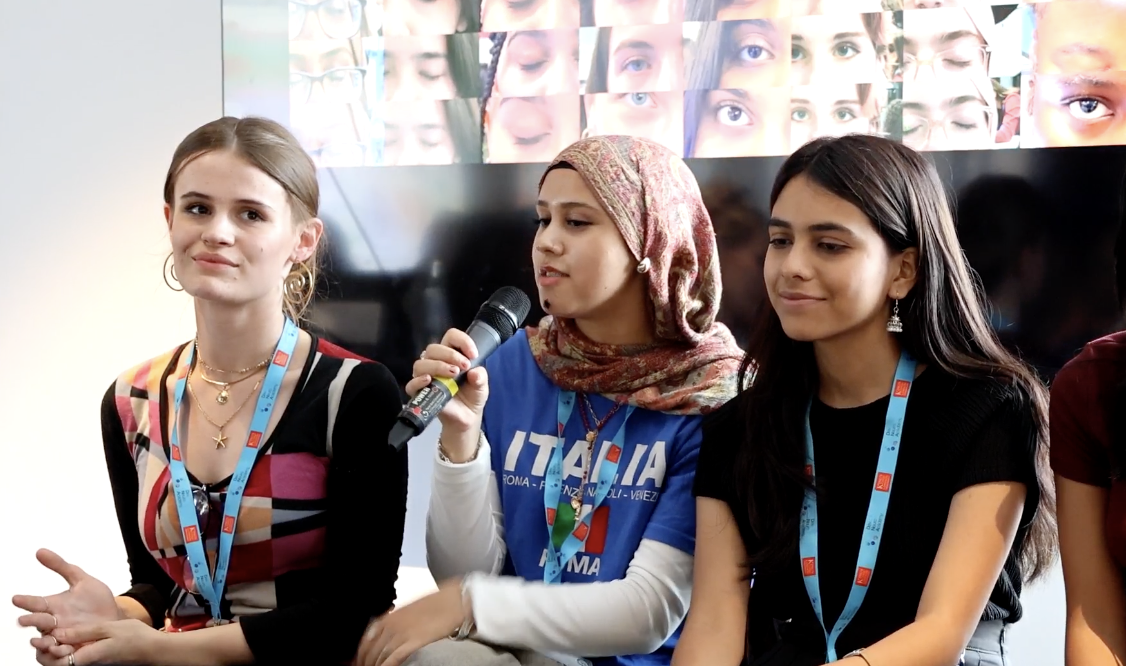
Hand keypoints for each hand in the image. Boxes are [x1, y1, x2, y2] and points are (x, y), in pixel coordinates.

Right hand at [13, 549, 121, 660]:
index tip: (16, 598)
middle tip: (26, 619)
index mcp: (53, 606)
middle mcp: (53, 623)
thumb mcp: (82, 581)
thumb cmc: (96, 602)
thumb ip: (61, 566)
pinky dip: (57, 655)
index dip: (25, 601)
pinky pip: (56, 658)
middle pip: (37, 623)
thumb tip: (39, 551)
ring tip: (48, 639)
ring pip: (42, 644)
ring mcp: (60, 638)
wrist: (116, 620)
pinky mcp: (69, 652)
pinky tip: (64, 649)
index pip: (35, 603)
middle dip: (31, 621)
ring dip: (42, 642)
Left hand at [54, 619, 162, 664]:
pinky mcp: (96, 658)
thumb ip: (83, 632)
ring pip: (67, 659)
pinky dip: (70, 648)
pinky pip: (77, 656)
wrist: (154, 649)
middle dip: (48, 652)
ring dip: (58, 650)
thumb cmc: (136, 638)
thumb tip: (59, 633)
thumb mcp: (109, 628)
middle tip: (44, 638)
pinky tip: (71, 637)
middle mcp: (88, 662)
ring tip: (56, 636)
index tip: (39, 637)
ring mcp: (92, 661)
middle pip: (59, 663)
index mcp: (88, 655)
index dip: (45, 651)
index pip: (57, 661)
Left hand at [356, 579, 468, 665]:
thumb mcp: (411, 611)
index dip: (360, 655)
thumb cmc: (438, 604)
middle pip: (370, 651)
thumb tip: (388, 634)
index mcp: (389, 617)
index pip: (365, 641)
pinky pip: (393, 660)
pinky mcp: (413, 642)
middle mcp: (392, 625)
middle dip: (366, 663)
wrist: (457, 599)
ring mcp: (401, 633)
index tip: (359, 663)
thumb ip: (397, 622)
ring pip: (379, 657)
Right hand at [406, 329, 489, 451]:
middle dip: (450, 355)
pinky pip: (411, 384)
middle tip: (463, 367)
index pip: (451, 337)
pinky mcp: (419, 392)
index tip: (473, 354)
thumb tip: (474, 373)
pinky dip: (418, 381)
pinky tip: (430, 381)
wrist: (466, 417)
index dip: (462, 341)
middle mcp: (436, 362)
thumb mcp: (481, 385)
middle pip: (434, 348)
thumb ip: (480, 377)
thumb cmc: (472, 395)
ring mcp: (426, 376)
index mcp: (452, 354)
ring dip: (437, 366)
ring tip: (453, 374)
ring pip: (421, 363)